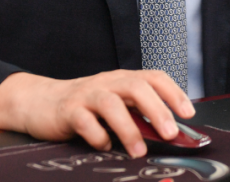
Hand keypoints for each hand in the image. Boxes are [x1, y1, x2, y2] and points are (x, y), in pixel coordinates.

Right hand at [0, 69, 193, 157]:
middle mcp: (107, 82)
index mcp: (123, 79)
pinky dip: (98, 137)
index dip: (173, 93)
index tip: (188, 113)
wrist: (41, 102)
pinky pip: (85, 122)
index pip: (154, 77)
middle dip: (156, 110)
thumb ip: (139, 114)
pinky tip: (105, 146)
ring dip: (129, 130)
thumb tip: (170, 132)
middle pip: (136, 87)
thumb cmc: (86, 105)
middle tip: (169, 133)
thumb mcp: (116, 105)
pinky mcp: (68, 111)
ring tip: (139, 151)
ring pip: (111, 104)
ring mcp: (87, 95)